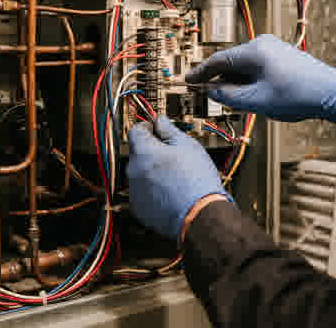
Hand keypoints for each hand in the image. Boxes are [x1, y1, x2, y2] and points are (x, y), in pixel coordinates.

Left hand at [126, 115, 231, 241]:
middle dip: (152, 150)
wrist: (201, 215)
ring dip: (152, 170)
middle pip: (138, 152)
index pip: (136, 130)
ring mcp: (135, 191)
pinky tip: (170, 190)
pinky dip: (153, 189)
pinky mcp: (139, 207)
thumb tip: (160, 120)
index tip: (159, 131)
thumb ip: (169, 130)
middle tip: (173, 155)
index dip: (149, 127)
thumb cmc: (197, 182)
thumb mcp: (188, 146)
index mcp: (144, 153)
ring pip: (140, 172)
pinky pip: (143, 191)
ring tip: (175, 176)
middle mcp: (134, 172)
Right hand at [186, 34, 335, 123]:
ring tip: (231, 99)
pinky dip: (247, 79)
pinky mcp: (280, 57)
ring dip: (234, 81)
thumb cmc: (300, 94)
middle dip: (218, 79)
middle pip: (230, 62)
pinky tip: (247, 93)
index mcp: (255, 51)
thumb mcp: (257, 100)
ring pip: (243, 66)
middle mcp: (263, 45)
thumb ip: (229, 96)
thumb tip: (212, 92)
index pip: (218, 60)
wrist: (330, 93)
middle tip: (204, 92)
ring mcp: (272, 49)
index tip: (189, 80)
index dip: (201, 72)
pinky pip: (255, 67)